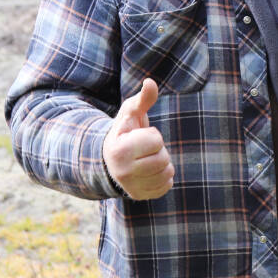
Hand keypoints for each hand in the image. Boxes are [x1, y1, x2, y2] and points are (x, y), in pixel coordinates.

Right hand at [103, 78, 173, 199]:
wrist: (110, 158)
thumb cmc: (124, 130)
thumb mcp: (130, 112)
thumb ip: (143, 99)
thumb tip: (150, 82)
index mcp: (119, 150)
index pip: (156, 141)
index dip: (152, 135)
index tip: (139, 136)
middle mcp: (123, 173)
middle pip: (163, 159)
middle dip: (158, 150)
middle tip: (144, 148)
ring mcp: (131, 187)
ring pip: (167, 173)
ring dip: (162, 162)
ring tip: (147, 158)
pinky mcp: (140, 196)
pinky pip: (166, 186)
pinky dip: (163, 177)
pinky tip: (150, 170)